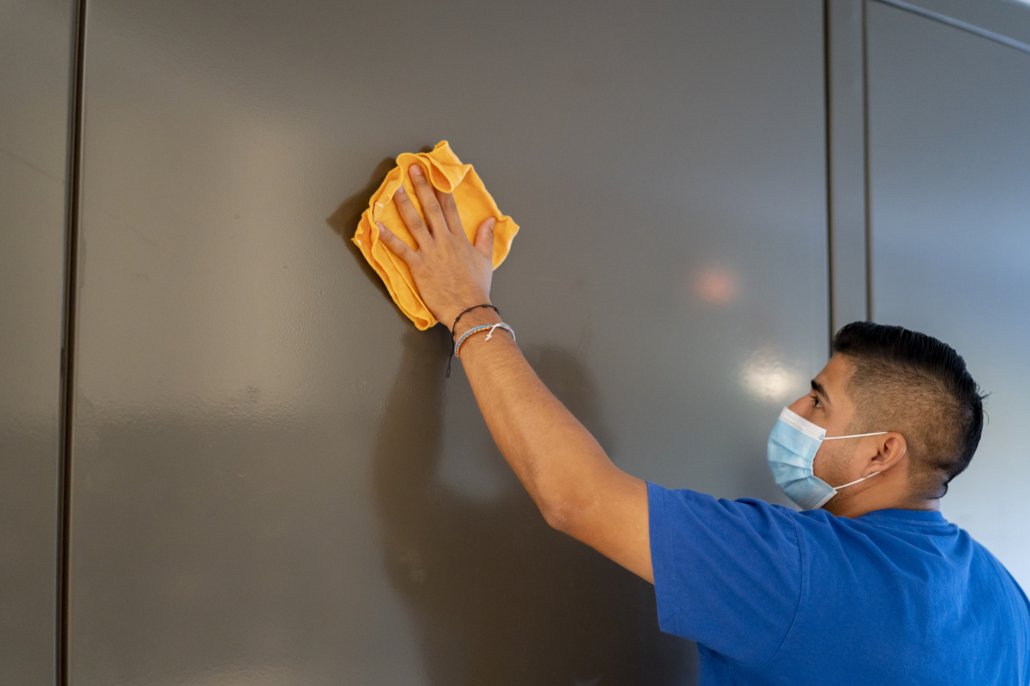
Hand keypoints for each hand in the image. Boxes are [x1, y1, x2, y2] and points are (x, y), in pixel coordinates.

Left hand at [376, 163, 495, 329]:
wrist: (468, 308)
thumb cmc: (477, 287)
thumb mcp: (485, 259)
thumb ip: (485, 237)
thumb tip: (491, 220)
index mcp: (459, 239)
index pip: (449, 208)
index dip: (441, 190)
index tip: (435, 175)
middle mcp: (444, 240)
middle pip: (431, 209)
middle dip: (422, 187)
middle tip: (414, 170)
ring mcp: (430, 252)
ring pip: (414, 223)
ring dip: (404, 204)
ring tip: (395, 189)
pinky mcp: (418, 266)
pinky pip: (400, 248)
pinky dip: (388, 236)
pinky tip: (377, 225)